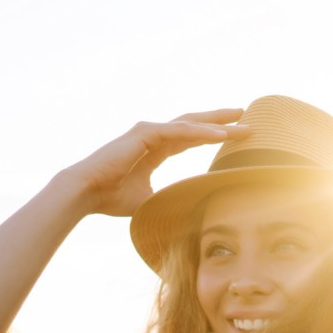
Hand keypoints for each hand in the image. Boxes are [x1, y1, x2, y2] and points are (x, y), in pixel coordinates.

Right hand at [62, 109, 249, 216]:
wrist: (86, 194)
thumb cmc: (111, 199)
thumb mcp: (148, 201)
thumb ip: (167, 199)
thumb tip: (185, 214)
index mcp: (155, 149)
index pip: (190, 138)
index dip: (212, 135)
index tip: (236, 135)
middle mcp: (153, 135)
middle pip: (195, 125)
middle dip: (222, 121)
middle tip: (247, 118)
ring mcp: (149, 131)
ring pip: (191, 124)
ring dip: (218, 124)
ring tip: (242, 123)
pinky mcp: (144, 133)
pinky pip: (180, 131)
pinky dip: (202, 132)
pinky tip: (222, 134)